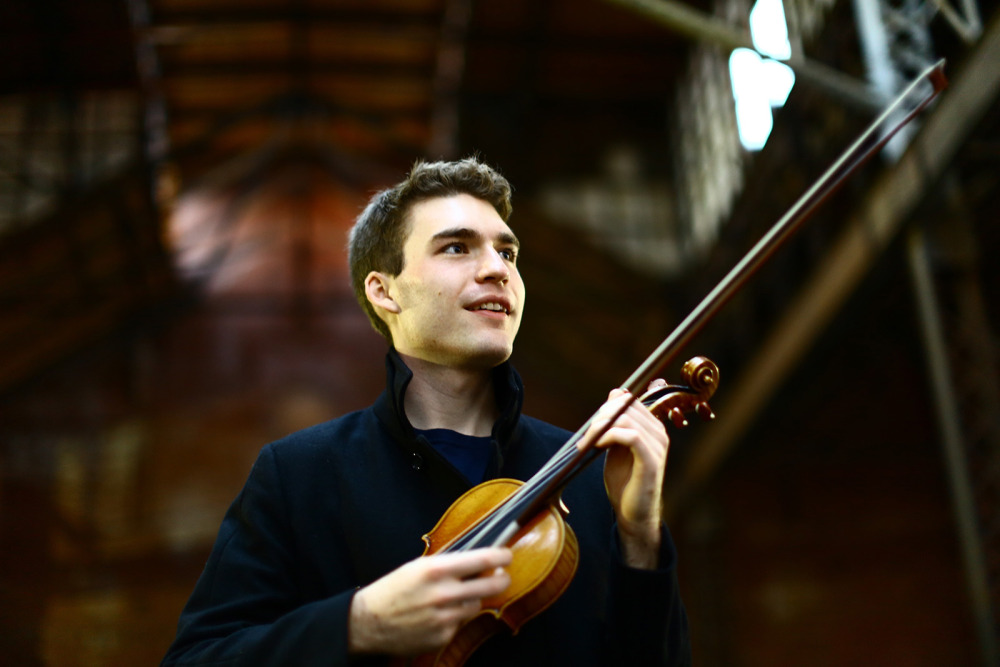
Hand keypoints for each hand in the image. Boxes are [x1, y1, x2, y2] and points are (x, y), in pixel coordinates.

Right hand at [348, 548, 511, 656]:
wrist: (369, 622)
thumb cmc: (393, 590)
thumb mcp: (418, 567)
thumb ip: (447, 564)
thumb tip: (477, 560)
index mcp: (436, 570)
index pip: (482, 560)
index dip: (501, 557)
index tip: (507, 556)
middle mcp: (444, 594)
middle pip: (492, 585)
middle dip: (502, 579)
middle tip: (503, 576)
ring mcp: (445, 618)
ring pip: (477, 604)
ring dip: (472, 599)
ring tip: (453, 596)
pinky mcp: (443, 636)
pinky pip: (460, 623)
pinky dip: (454, 618)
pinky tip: (436, 615)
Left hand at [588, 381, 669, 568]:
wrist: (632, 513)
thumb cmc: (624, 481)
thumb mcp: (616, 446)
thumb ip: (615, 424)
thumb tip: (615, 394)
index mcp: (652, 427)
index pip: (627, 399)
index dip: (606, 406)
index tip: (591, 425)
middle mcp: (659, 432)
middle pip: (625, 405)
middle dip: (600, 416)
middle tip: (586, 435)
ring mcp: (658, 445)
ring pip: (626, 417)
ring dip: (600, 427)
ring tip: (588, 442)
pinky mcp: (651, 460)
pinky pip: (631, 436)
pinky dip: (609, 436)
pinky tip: (596, 446)